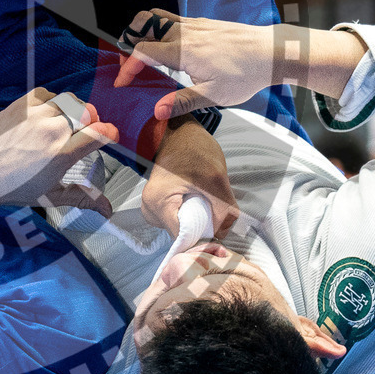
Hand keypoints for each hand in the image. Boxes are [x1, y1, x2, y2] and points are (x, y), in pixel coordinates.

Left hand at [0, 88, 118, 210]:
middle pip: (86, 113)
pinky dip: (52, 99)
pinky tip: (48, 111)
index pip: (98, 134)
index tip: (109, 135)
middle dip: (92, 120)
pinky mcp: (18, 107)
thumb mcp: (52, 196)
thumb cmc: (14, 190)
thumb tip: (108, 209)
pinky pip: (45, 93)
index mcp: (61, 156)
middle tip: (86, 129)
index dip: (109, 132)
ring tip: (68, 120)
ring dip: (73, 109)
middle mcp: (50, 132)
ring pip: (67, 101)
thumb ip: (82, 198)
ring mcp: (33, 116)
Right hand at [115, 9, 274, 119]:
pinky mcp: (202, 22)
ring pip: (155, 16)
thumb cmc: (246, 74)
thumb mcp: (214, 95)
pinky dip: (159, 28)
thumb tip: (157, 111)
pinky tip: (169, 48)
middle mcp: (184, 32)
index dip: (127, 67)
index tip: (122, 82)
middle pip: (142, 25)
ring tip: (142, 51)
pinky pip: (171, 18)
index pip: (141, 52)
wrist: (272, 51)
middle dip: (127, 41)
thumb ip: (183, 102)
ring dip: (142, 30)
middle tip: (127, 61)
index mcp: (182, 51)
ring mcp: (193, 24)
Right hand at [141, 116, 238, 238]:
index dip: (203, 240)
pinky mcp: (158, 207)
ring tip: (208, 208)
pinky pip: (178, 222)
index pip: (183, 238)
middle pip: (180, 236)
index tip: (220, 238)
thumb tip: (224, 235)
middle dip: (202, 232)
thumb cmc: (191, 148)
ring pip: (180, 230)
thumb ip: (225, 210)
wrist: (177, 133)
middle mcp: (149, 210)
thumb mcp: (215, 178)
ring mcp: (151, 209)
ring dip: (198, 225)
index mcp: (158, 202)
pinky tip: (200, 206)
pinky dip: (192, 218)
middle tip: (218, 219)